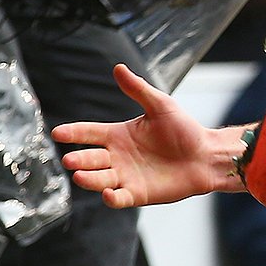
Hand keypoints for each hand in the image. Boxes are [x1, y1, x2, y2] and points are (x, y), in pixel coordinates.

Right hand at [52, 65, 246, 207]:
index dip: (73, 133)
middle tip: (70, 160)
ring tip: (80, 176)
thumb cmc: (185, 130)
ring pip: (99, 179)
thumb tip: (119, 68)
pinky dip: (112, 198)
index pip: (88, 133)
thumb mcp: (161, 106)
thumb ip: (138, 89)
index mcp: (118, 135)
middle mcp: (117, 157)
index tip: (57, 133)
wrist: (207, 156)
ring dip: (89, 179)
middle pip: (90, 159)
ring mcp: (125, 176)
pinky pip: (119, 198)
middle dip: (79, 160)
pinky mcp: (137, 194)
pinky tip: (109, 194)